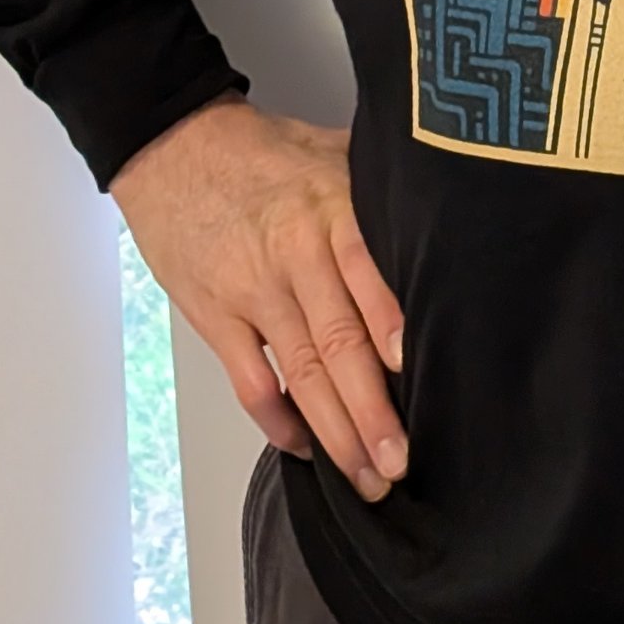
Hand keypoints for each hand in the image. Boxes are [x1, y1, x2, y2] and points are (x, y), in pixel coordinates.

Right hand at [110, 94, 407, 502]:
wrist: (173, 148)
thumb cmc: (263, 151)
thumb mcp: (334, 149)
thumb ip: (383, 189)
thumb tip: (451, 216)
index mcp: (332, 210)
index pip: (368, 273)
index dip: (391, 324)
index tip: (416, 371)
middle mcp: (295, 255)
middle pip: (339, 343)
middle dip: (371, 411)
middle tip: (399, 461)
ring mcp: (253, 292)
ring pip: (300, 374)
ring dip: (335, 433)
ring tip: (365, 476)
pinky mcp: (216, 317)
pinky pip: (250, 381)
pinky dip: (278, 421)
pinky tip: (306, 446)